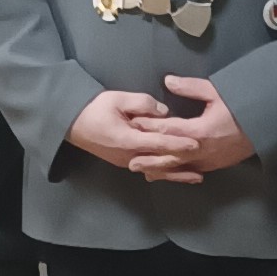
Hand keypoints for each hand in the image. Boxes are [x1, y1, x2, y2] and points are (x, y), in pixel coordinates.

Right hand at [66, 89, 200, 171]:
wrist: (71, 124)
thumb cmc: (93, 109)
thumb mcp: (117, 99)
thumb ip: (143, 103)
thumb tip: (164, 112)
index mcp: (127, 140)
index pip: (159, 143)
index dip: (179, 143)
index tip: (197, 143)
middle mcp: (129, 156)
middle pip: (161, 162)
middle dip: (183, 162)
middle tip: (205, 160)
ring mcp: (127, 162)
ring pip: (157, 170)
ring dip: (177, 173)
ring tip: (198, 176)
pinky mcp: (126, 162)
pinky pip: (149, 169)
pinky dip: (165, 173)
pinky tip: (177, 175)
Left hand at [126, 75, 256, 185]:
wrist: (265, 127)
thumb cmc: (241, 107)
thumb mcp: (216, 92)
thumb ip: (190, 87)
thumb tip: (168, 81)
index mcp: (199, 130)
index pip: (168, 129)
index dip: (149, 127)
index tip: (133, 124)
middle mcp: (201, 150)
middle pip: (169, 155)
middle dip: (149, 155)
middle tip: (129, 157)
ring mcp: (207, 161)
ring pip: (178, 168)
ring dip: (159, 169)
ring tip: (140, 170)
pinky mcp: (213, 166)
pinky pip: (190, 171)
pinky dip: (175, 173)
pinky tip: (164, 174)